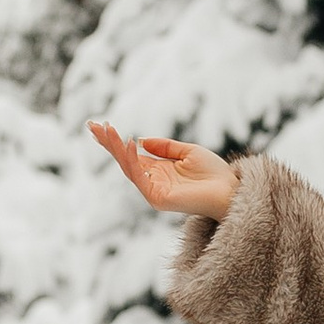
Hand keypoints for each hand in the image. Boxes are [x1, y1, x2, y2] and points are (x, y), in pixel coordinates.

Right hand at [85, 125, 238, 219]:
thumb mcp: (188, 151)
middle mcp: (152, 181)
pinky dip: (132, 160)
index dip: (114, 141)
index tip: (99, 125)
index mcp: (158, 171)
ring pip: (128, 167)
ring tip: (106, 130)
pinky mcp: (158, 198)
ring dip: (116, 148)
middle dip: (108, 143)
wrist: (230, 191)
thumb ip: (165, 146)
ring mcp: (153, 191)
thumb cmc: (214, 173)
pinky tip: (128, 143)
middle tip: (93, 126)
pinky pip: (140, 177)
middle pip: (124, 160)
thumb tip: (141, 140)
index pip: (130, 154)